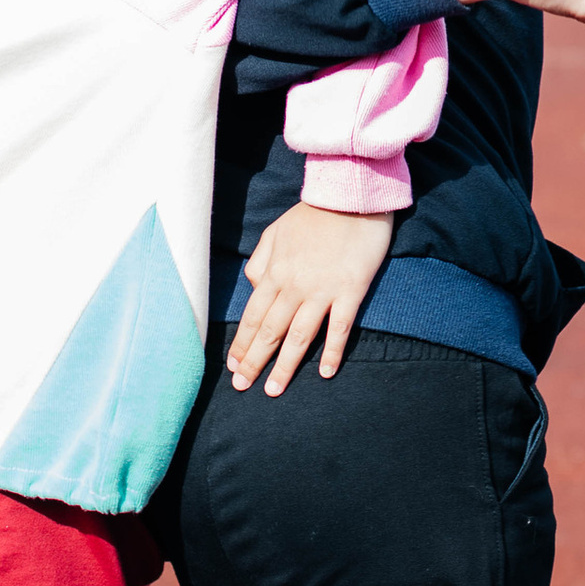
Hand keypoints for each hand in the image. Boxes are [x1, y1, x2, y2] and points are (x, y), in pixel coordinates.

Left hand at [227, 206, 393, 394]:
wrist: (351, 195)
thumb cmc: (313, 214)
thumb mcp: (275, 232)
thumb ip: (260, 262)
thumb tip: (255, 288)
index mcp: (274, 273)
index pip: (252, 316)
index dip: (242, 344)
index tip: (234, 366)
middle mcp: (294, 286)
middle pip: (270, 332)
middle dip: (254, 362)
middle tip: (243, 386)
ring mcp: (323, 290)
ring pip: (299, 336)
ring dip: (285, 366)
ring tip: (274, 390)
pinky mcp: (350, 291)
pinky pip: (339, 328)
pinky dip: (331, 352)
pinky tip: (324, 372)